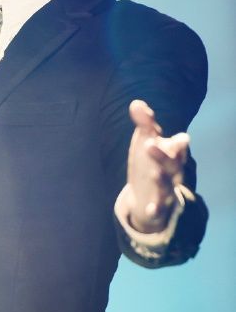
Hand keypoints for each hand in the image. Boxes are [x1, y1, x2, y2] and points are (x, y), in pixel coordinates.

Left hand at [124, 99, 188, 232]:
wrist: (151, 198)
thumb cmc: (151, 164)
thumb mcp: (146, 144)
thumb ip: (145, 125)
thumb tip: (136, 103)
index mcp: (171, 154)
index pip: (176, 145)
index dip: (173, 139)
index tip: (163, 131)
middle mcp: (172, 171)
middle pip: (172, 163)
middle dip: (162, 154)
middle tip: (149, 144)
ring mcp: (166, 189)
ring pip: (166, 184)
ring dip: (160, 178)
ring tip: (153, 172)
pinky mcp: (158, 206)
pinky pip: (158, 208)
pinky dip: (155, 208)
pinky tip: (150, 208)